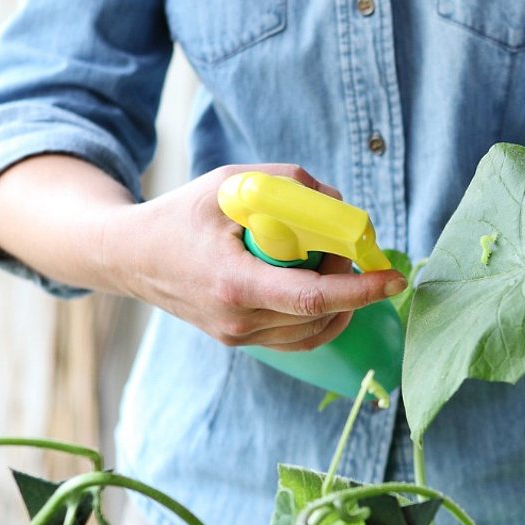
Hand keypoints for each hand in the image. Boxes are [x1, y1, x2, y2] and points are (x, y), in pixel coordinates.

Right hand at [103, 164, 404, 349]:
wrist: (130, 256)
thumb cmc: (181, 215)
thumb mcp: (233, 183)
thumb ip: (291, 185)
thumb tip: (340, 203)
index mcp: (235, 284)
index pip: (313, 298)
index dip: (361, 291)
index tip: (395, 279)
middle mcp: (238, 320)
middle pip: (320, 313)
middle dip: (349, 283)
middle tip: (348, 248)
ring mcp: (238, 337)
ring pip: (313, 330)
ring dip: (338, 301)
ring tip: (327, 261)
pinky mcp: (240, 341)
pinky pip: (297, 339)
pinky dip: (322, 316)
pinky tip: (323, 288)